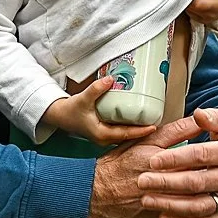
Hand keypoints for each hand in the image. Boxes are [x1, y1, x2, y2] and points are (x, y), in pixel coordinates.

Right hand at [39, 77, 159, 145]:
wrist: (59, 116)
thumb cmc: (70, 111)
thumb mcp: (83, 99)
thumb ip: (97, 89)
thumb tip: (111, 79)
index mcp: (101, 134)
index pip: (126, 134)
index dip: (141, 131)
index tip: (154, 127)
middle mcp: (105, 138)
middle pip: (129, 136)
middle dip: (143, 130)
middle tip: (158, 122)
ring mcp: (104, 136)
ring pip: (125, 134)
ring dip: (137, 128)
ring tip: (151, 119)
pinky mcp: (104, 132)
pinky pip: (121, 131)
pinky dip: (129, 125)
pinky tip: (137, 118)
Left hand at [133, 107, 217, 217]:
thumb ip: (215, 116)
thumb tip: (199, 114)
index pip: (201, 155)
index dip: (176, 158)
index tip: (153, 160)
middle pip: (198, 182)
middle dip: (167, 183)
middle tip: (142, 181)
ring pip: (200, 206)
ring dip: (172, 205)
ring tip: (148, 200)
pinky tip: (164, 217)